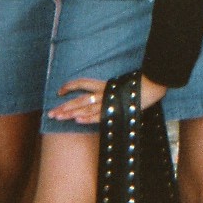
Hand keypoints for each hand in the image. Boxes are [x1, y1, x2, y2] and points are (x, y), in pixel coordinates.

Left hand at [44, 74, 166, 125]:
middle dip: (64, 106)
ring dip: (71, 113)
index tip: (59, 92)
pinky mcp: (115, 110)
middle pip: (79, 99)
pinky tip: (77, 120)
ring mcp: (108, 102)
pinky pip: (99, 115)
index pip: (82, 83)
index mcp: (103, 85)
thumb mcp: (119, 86)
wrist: (151, 86)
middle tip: (51, 114)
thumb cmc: (136, 87)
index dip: (69, 86)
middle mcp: (103, 92)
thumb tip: (99, 97)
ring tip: (58, 117)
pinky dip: (88, 118)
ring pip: (86, 107)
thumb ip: (108, 91)